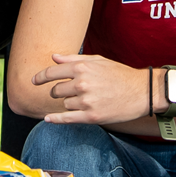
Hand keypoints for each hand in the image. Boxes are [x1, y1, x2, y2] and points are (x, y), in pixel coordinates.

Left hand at [32, 54, 147, 125]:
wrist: (141, 92)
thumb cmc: (120, 74)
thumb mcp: (98, 60)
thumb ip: (73, 59)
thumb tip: (54, 57)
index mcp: (82, 67)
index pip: (52, 72)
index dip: (40, 77)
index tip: (34, 81)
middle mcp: (82, 83)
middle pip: (56, 91)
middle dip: (59, 92)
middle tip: (70, 92)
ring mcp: (86, 101)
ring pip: (64, 104)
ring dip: (69, 103)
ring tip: (85, 100)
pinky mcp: (91, 116)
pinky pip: (67, 119)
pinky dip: (55, 119)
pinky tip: (48, 118)